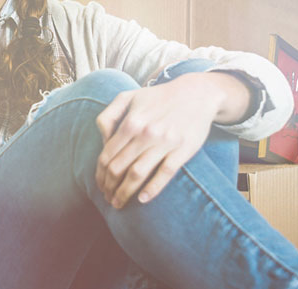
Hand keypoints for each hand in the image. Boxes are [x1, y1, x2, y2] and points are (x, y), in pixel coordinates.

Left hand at [93, 74, 226, 208]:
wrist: (196, 94)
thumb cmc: (158, 97)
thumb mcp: (128, 97)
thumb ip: (108, 116)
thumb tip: (102, 141)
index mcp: (131, 122)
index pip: (107, 156)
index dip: (100, 175)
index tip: (100, 186)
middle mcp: (146, 133)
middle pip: (118, 168)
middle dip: (109, 187)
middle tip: (107, 198)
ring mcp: (165, 143)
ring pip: (137, 174)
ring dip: (124, 193)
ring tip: (118, 203)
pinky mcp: (183, 150)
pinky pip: (165, 174)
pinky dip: (152, 189)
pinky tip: (142, 199)